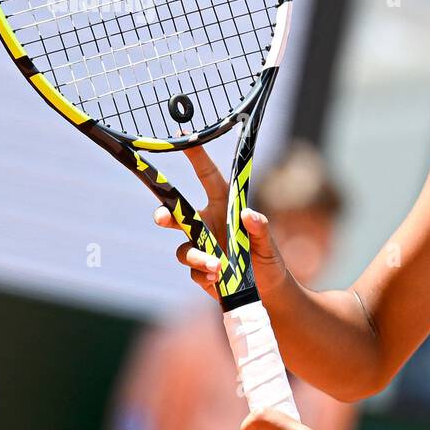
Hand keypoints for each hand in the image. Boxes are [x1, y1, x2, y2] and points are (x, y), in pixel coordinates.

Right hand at [152, 146, 289, 301]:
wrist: (267, 290)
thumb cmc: (267, 258)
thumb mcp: (268, 243)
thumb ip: (261, 228)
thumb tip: (248, 214)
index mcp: (224, 207)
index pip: (207, 177)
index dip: (196, 157)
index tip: (184, 138)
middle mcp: (208, 224)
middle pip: (178, 213)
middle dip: (165, 213)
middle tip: (161, 217)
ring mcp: (201, 247)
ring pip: (184, 248)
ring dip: (197, 256)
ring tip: (217, 267)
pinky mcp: (199, 270)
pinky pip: (194, 270)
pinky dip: (205, 274)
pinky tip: (219, 279)